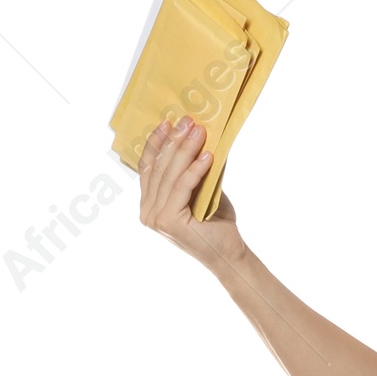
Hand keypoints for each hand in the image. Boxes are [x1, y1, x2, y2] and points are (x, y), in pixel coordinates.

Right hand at [138, 115, 245, 270]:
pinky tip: (208, 156)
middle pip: (160, 168)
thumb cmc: (217, 224)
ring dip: (186, 150)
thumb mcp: (202, 190)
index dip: (157, 143)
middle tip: (188, 121)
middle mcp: (147, 212)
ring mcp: (155, 217)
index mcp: (149, 204)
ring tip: (200, 132)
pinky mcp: (168, 221)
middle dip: (174, 141)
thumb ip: (193, 170)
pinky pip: (182, 187)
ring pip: (170, 175)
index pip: (148, 168)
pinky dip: (195, 169)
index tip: (167, 123)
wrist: (230, 254)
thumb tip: (197, 136)